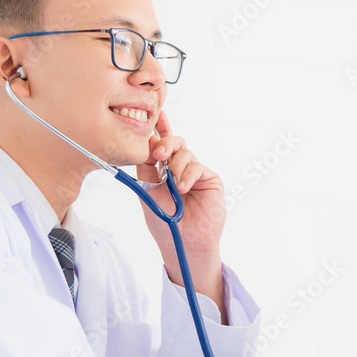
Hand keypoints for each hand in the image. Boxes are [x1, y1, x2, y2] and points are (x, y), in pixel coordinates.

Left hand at [138, 113, 226, 303]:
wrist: (183, 243)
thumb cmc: (164, 223)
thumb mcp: (148, 193)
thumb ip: (147, 169)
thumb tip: (146, 145)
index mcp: (162, 171)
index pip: (160, 145)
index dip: (159, 128)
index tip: (155, 113)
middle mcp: (179, 169)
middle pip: (174, 143)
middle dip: (165, 143)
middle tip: (158, 154)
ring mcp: (195, 173)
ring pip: (185, 153)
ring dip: (177, 166)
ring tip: (175, 186)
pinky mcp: (210, 179)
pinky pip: (197, 167)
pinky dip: (188, 176)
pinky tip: (184, 189)